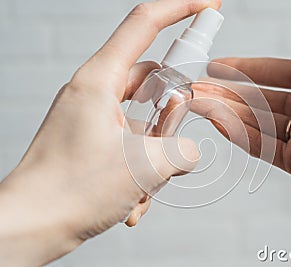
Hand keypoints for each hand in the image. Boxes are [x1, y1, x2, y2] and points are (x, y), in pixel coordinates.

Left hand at [0, 0, 219, 265]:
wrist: (28, 227)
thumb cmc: (69, 192)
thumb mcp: (143, 167)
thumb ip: (182, 150)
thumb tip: (190, 150)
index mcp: (99, 81)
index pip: (144, 26)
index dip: (180, 9)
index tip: (208, 6)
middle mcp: (95, 93)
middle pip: (152, 82)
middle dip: (171, 116)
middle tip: (167, 143)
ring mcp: (95, 118)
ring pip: (146, 121)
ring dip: (155, 155)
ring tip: (140, 187)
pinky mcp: (95, 141)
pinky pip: (133, 143)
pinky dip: (141, 170)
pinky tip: (131, 201)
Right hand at [192, 0, 290, 201]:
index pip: (272, 73)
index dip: (243, 69)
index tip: (217, 68)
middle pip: (260, 100)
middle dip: (227, 93)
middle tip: (200, 89)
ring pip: (257, 123)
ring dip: (227, 113)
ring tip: (200, 104)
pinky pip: (264, 147)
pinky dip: (240, 136)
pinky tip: (218, 123)